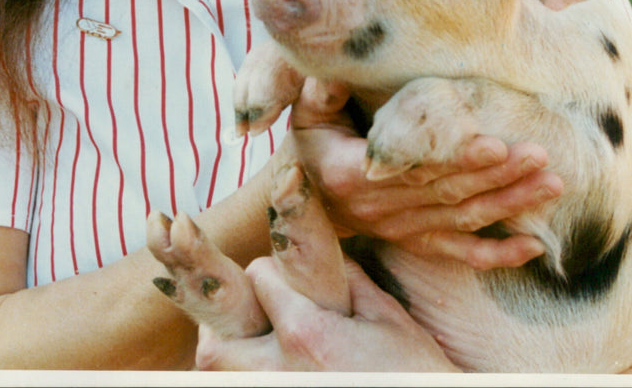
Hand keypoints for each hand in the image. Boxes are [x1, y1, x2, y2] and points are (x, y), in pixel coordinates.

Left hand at [195, 256, 460, 371]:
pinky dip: (242, 378)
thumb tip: (322, 255)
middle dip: (226, 321)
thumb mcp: (387, 317)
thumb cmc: (415, 371)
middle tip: (245, 315)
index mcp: (307, 333)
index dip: (268, 270)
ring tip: (245, 346)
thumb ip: (346, 281)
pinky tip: (265, 366)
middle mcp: (280, 373)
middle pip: (216, 344)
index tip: (276, 273)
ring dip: (227, 359)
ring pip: (217, 376)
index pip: (259, 276)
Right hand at [290, 79, 562, 269]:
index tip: (495, 144)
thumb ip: (319, 93)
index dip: (456, 159)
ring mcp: (401, 230)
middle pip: (449, 194)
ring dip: (509, 204)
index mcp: (353, 174)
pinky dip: (497, 254)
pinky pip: (459, 254)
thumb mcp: (304, 115)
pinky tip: (534, 246)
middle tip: (540, 156)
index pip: (414, 168)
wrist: (307, 197)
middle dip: (498, 175)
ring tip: (551, 184)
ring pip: (462, 220)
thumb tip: (332, 72)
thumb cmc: (310, 145)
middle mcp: (380, 208)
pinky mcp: (415, 243)